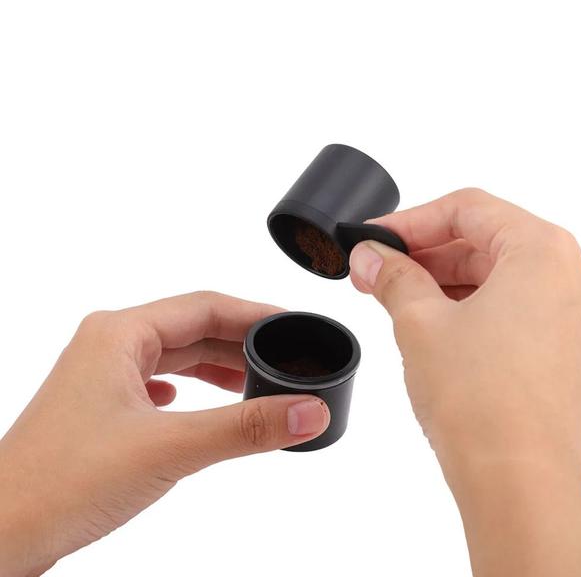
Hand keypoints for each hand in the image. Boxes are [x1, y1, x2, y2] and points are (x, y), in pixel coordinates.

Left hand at [0, 292, 329, 576]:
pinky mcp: (102, 406)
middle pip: (193, 328)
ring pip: (176, 356)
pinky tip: (198, 402)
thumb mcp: (170, 448)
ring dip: (217, 367)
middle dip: (241, 344)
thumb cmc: (60, 484)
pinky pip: (158, 382)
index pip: (205, 306)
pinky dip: (189, 388)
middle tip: (286, 358)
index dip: (256, 314)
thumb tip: (309, 410)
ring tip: (257, 382)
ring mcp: (103, 375)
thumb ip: (246, 428)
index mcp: (119, 334)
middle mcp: (110, 345)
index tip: (294, 324)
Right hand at [349, 188, 580, 576]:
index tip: (375, 237)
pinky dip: (473, 309)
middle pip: (486, 242)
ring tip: (398, 299)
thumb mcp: (419, 322)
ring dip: (446, 282)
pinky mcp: (568, 355)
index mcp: (543, 253)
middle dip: (425, 254)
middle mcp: (572, 279)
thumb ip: (393, 277)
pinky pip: (516, 312)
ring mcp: (576, 320)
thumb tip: (371, 257)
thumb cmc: (482, 402)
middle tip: (377, 269)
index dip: (411, 220)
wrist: (521, 486)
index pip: (468, 208)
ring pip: (500, 279)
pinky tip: (435, 326)